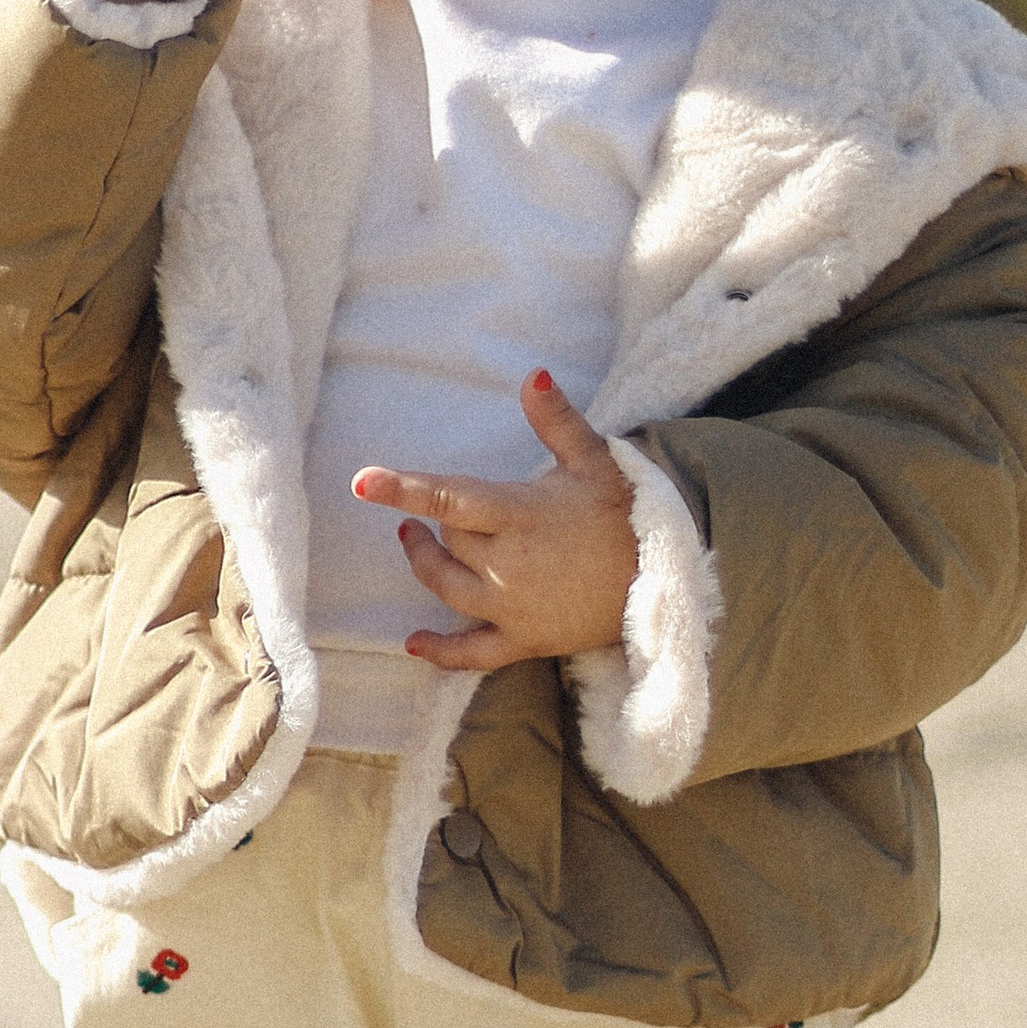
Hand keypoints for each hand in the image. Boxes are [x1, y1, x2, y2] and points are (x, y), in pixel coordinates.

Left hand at [354, 371, 638, 672]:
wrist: (664, 580)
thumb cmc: (625, 514)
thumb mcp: (595, 461)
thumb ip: (557, 420)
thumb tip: (533, 374)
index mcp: (521, 516)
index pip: (450, 499)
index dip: (404, 489)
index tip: (362, 482)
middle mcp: (510, 566)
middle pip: (450, 541)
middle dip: (441, 522)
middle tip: (447, 508)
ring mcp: (515, 608)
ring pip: (447, 587)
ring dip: (426, 564)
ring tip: (415, 541)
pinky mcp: (526, 640)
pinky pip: (473, 653)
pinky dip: (441, 651)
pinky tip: (412, 642)